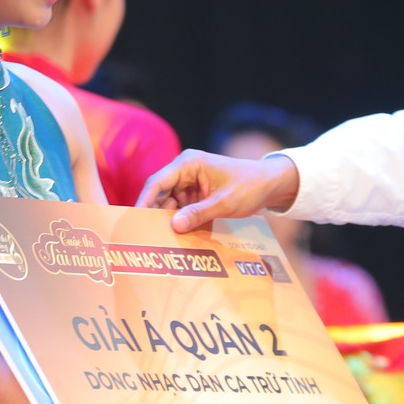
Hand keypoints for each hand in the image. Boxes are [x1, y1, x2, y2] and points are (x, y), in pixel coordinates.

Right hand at [137, 150, 300, 233]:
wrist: (270, 184)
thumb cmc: (250, 186)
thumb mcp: (225, 202)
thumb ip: (199, 213)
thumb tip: (174, 226)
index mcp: (188, 163)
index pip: (157, 182)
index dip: (143, 200)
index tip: (134, 219)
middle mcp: (184, 171)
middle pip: (159, 194)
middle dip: (153, 214)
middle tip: (143, 236)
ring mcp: (189, 183)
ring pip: (168, 204)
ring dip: (167, 221)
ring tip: (158, 241)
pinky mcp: (195, 195)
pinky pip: (181, 209)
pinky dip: (179, 222)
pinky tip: (175, 237)